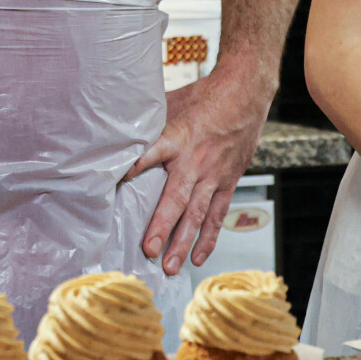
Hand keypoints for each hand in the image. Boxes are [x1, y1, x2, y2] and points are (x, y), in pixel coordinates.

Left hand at [128, 71, 267, 275]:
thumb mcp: (170, 102)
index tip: (118, 183)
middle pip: (176, 198)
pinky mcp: (227, 182)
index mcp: (177, 137)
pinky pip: (217, 215)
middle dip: (162, 226)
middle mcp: (195, 161)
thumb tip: (115, 128)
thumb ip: (147, 121)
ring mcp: (214, 175)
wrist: (245, 93)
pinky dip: (208, 238)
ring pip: (198, 214)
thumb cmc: (203, 97)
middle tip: (148, 250)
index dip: (135, 167)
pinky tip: (198, 257)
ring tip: (171, 266)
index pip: (151, 153)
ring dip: (184, 242)